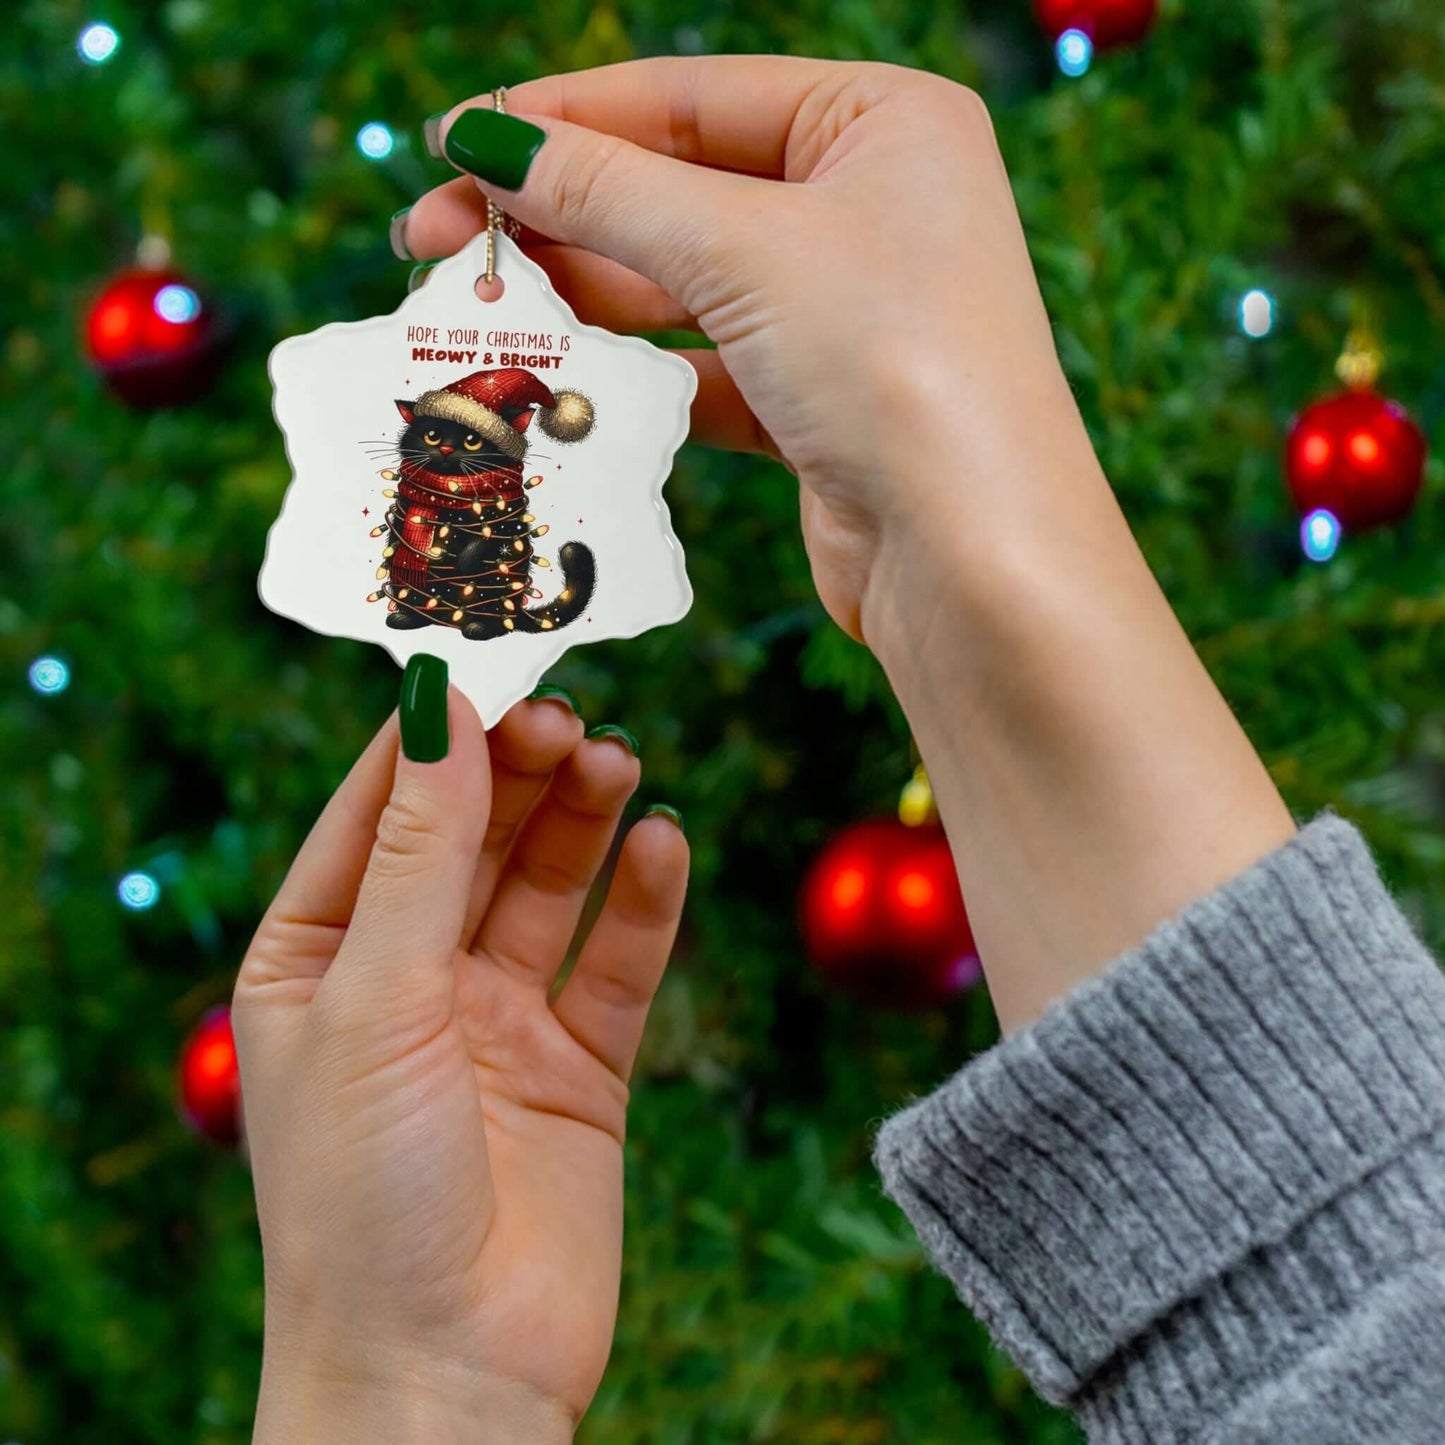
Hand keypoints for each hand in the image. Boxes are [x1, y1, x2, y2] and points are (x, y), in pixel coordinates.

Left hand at [234, 676, 686, 1441]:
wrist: (446, 1377)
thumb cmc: (364, 1198)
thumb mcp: (376, 1000)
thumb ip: (420, 852)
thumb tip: (440, 705)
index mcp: (319, 959)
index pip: (377, 812)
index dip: (432, 735)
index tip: (487, 656)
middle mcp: (408, 980)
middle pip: (473, 837)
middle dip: (518, 771)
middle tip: (570, 712)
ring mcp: (497, 1022)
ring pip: (548, 886)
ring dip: (583, 819)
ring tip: (618, 760)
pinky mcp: (579, 1067)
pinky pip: (617, 962)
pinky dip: (643, 902)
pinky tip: (664, 844)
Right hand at [403, 56, 1098, 641]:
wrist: (973, 558)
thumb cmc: (895, 365)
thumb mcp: (743, 249)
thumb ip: (608, 190)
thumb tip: (488, 140)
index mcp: (882, 122)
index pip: (692, 97)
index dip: (564, 117)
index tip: (454, 141)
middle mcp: (871, 205)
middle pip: (678, 189)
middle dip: (556, 214)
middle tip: (433, 240)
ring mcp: (846, 309)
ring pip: (684, 283)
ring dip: (583, 297)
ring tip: (478, 308)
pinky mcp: (819, 402)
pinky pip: (705, 366)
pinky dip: (636, 374)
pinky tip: (562, 380)